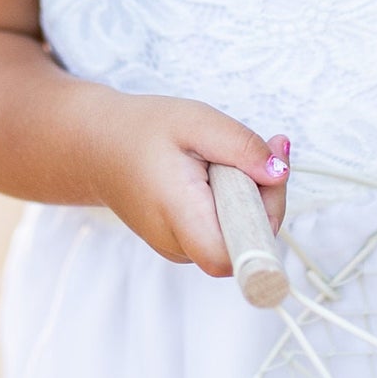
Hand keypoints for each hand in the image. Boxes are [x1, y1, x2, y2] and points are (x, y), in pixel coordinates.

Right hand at [88, 91, 289, 276]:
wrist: (96, 146)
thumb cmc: (141, 130)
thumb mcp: (196, 120)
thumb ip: (241, 147)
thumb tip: (280, 173)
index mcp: (178, 214)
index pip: (234, 257)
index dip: (265, 227)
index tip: (269, 184)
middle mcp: (179, 243)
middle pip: (248, 243)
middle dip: (268, 196)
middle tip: (265, 149)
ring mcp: (181, 248)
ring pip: (240, 237)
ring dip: (252, 198)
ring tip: (229, 159)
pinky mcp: (185, 243)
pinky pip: (226, 231)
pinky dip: (235, 203)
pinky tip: (220, 174)